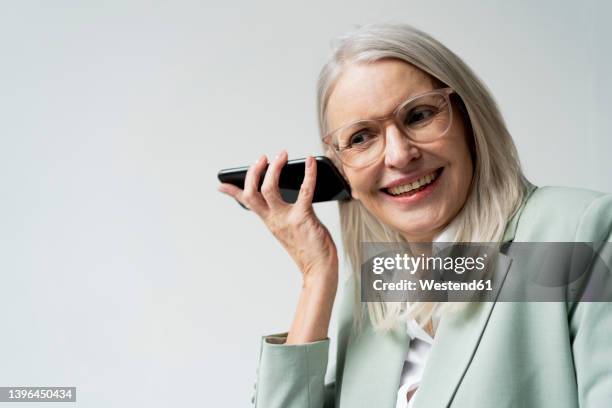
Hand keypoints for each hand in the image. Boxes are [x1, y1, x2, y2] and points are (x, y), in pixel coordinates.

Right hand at [218, 151, 337, 283]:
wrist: (319, 270)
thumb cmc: (309, 249)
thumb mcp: (290, 231)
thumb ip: (284, 215)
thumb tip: (289, 199)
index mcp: (270, 222)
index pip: (247, 204)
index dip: (233, 192)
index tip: (221, 184)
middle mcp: (274, 219)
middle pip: (252, 193)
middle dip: (254, 172)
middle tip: (263, 158)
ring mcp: (287, 218)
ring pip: (269, 189)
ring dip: (274, 169)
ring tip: (281, 155)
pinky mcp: (303, 217)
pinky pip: (304, 191)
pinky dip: (308, 174)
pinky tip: (310, 162)